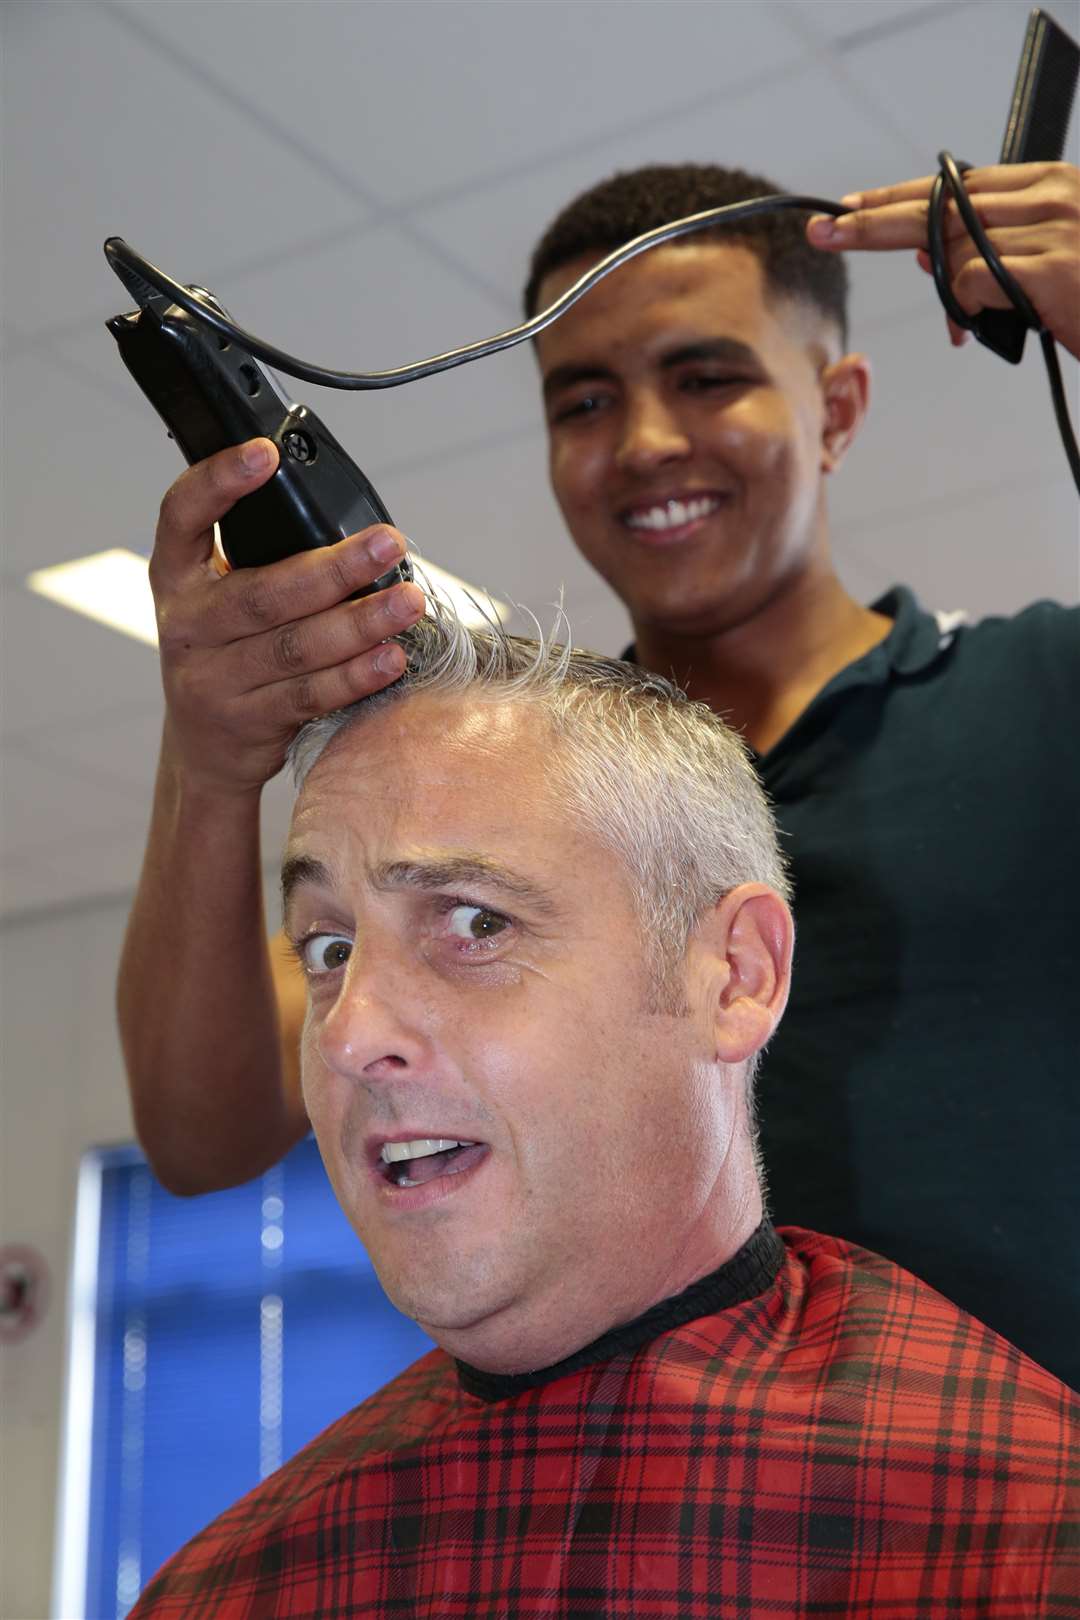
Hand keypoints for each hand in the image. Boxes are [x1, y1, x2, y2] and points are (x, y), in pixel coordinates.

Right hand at [151, 437, 425, 795]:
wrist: (203, 750)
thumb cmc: (228, 655)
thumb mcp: (221, 601)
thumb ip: (263, 562)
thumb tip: (353, 528)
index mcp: (177, 576)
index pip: (182, 515)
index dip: (219, 480)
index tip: (265, 452)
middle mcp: (187, 624)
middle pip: (263, 592)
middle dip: (334, 568)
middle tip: (388, 544)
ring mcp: (212, 679)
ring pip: (293, 647)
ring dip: (358, 623)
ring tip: (408, 603)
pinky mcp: (246, 722)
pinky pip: (309, 695)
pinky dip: (355, 676)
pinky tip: (391, 659)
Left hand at [807, 162, 1079, 360]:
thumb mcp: (1040, 268)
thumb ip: (991, 251)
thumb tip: (926, 256)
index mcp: (1047, 185)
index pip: (956, 185)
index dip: (898, 197)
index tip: (851, 208)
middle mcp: (1049, 195)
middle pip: (939, 207)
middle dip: (873, 223)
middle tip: (824, 231)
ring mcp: (1053, 227)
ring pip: (954, 253)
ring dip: (951, 293)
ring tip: (984, 316)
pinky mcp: (1052, 266)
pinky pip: (973, 282)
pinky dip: (969, 307)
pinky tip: (996, 316)